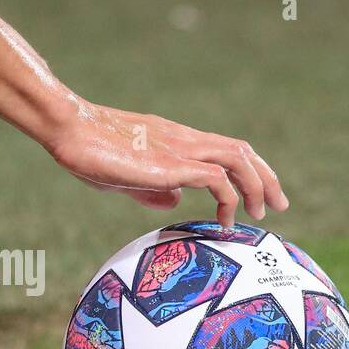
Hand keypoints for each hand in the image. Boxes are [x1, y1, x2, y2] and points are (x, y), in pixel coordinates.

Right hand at [43, 100, 287, 224]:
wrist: (70, 129)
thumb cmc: (88, 151)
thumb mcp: (125, 176)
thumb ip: (152, 187)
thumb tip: (175, 201)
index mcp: (175, 140)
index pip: (225, 149)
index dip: (247, 171)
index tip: (256, 196)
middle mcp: (184, 140)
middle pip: (241, 150)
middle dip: (265, 178)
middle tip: (278, 205)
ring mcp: (179, 148)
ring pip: (237, 158)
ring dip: (257, 185)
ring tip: (262, 213)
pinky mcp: (170, 164)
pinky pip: (215, 178)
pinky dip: (229, 198)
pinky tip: (225, 220)